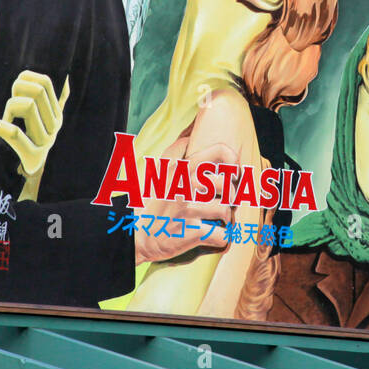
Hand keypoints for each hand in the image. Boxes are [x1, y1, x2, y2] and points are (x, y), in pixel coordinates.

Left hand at [0, 71, 70, 187]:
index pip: (45, 82)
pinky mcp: (32, 156)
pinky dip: (2, 126)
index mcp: (57, 114)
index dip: (26, 79)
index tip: (17, 92)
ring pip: (28, 105)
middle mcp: (55, 126)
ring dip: (10, 108)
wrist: (22, 174)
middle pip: (37, 91)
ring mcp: (45, 141)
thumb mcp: (41, 120)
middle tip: (10, 106)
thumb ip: (53, 102)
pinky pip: (15, 133)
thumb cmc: (27, 141)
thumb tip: (65, 80)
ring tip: (6, 120)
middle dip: (17, 90)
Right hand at [132, 134, 235, 263]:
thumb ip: (177, 149)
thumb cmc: (153, 202)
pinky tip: (214, 236)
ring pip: (226, 211)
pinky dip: (222, 239)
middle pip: (228, 186)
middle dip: (229, 199)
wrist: (135, 234)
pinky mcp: (191, 232)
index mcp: (182, 168)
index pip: (221, 152)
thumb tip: (192, 128)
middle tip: (223, 204)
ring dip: (225, 220)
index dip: (234, 164)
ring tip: (216, 221)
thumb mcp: (160, 169)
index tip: (234, 174)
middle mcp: (186, 186)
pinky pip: (222, 235)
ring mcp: (189, 209)